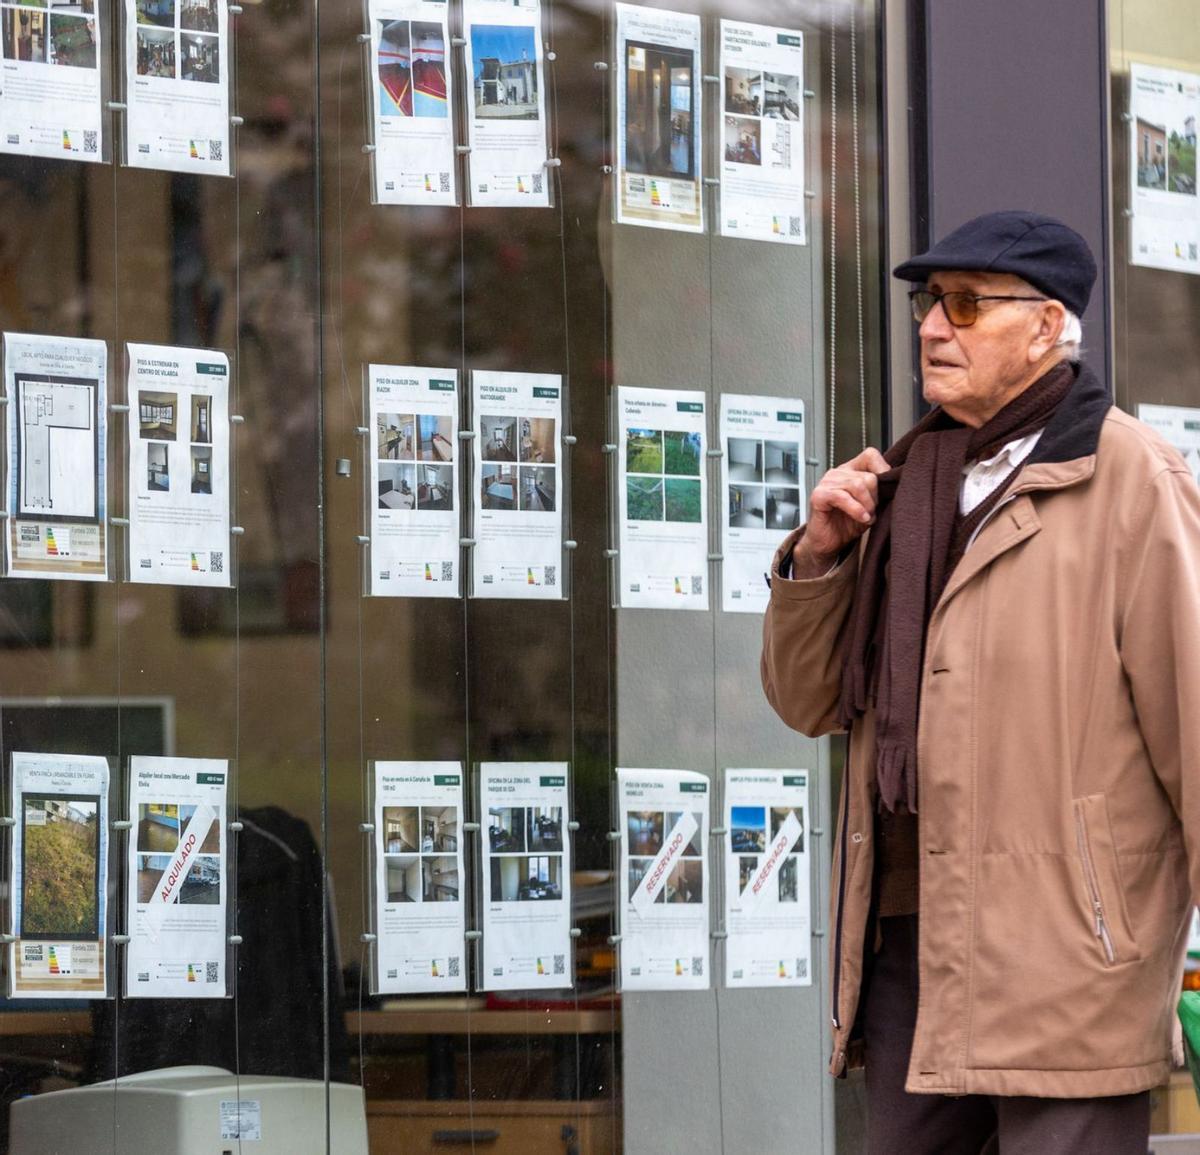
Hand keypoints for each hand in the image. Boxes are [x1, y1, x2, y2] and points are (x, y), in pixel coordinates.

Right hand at [792, 447, 889, 576]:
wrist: (829, 544)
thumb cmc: (847, 525)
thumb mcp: (870, 506)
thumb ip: (879, 492)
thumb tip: (896, 483)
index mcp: (850, 471)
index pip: (870, 455)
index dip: (882, 469)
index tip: (887, 488)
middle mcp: (838, 473)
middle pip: (868, 476)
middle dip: (875, 498)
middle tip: (873, 512)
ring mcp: (826, 482)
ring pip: (857, 485)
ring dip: (866, 505)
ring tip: (866, 517)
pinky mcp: (818, 495)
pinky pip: (842, 497)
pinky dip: (855, 509)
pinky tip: (861, 518)